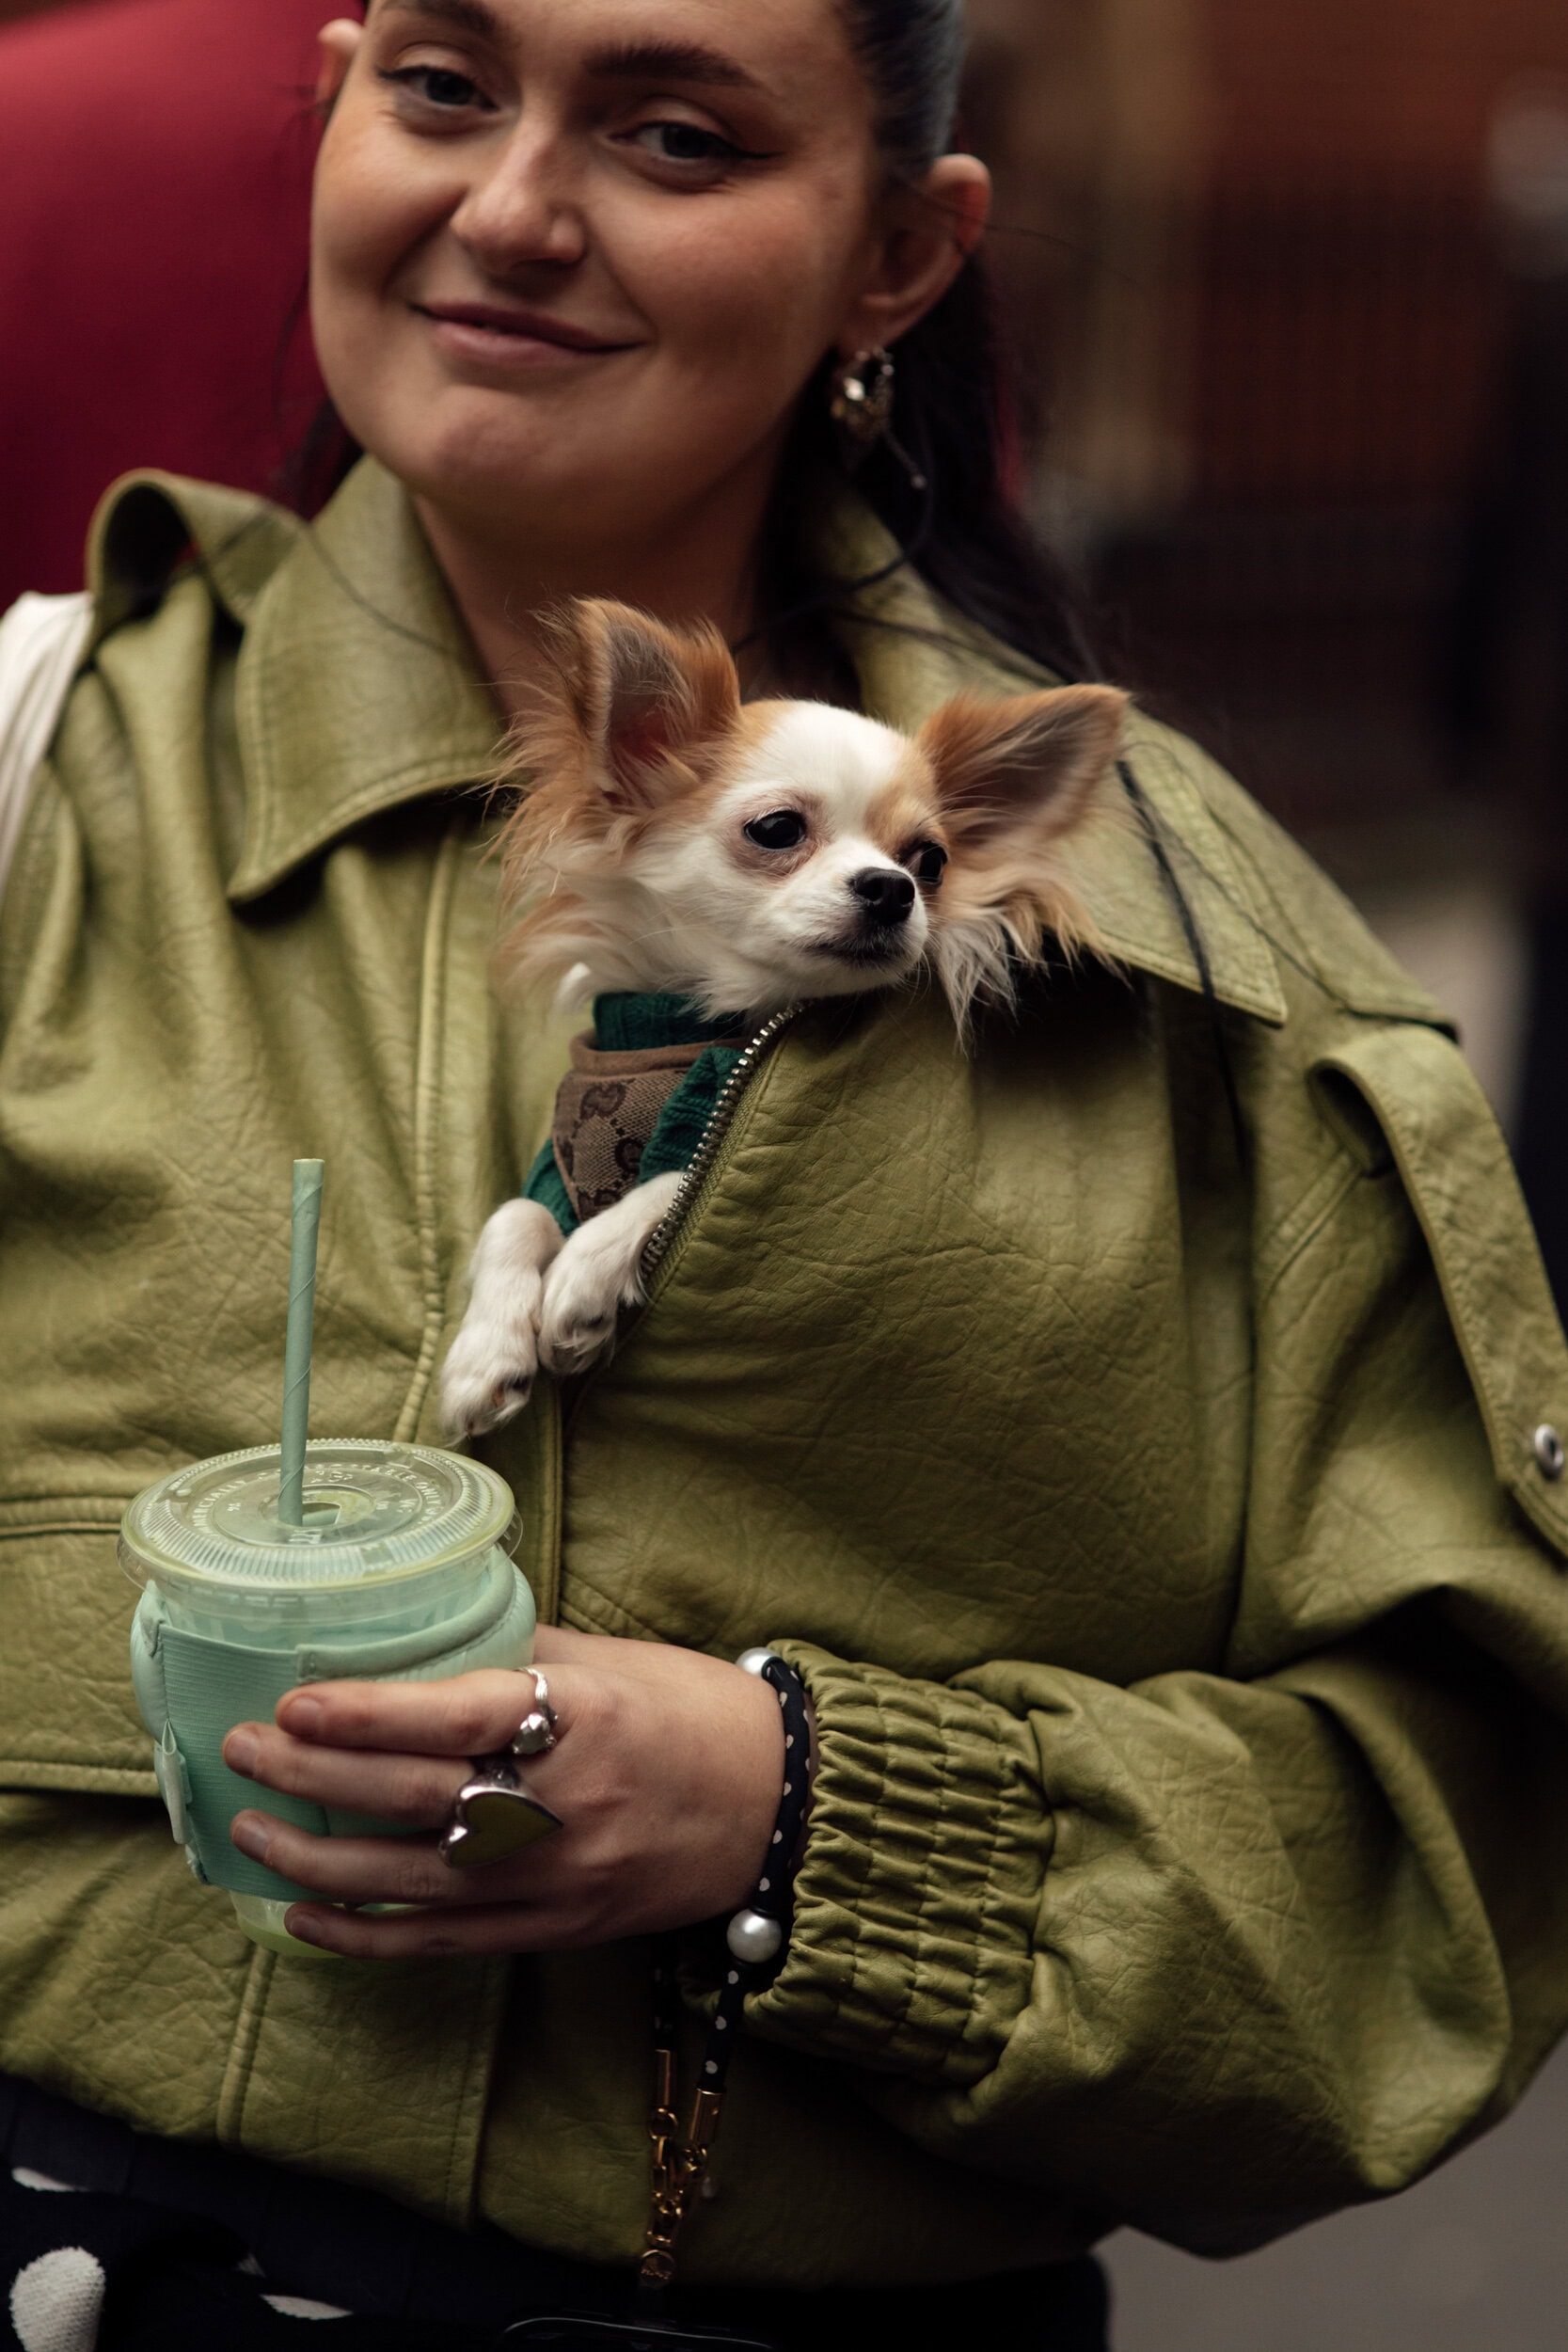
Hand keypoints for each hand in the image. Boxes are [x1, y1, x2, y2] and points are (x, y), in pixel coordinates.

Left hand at [219, 1627, 784, 1959]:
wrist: (779, 1806)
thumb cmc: (695, 1714)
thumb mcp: (612, 1662)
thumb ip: (518, 1654)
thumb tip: (420, 1640)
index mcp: (583, 1716)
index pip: (456, 1715)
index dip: (368, 1712)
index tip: (295, 1700)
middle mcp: (566, 1802)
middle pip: (418, 1796)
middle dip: (317, 1774)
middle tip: (243, 1748)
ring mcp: (559, 1876)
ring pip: (414, 1880)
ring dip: (320, 1859)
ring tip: (250, 1831)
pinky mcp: (557, 1929)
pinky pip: (444, 1942)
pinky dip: (367, 1935)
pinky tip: (306, 1917)